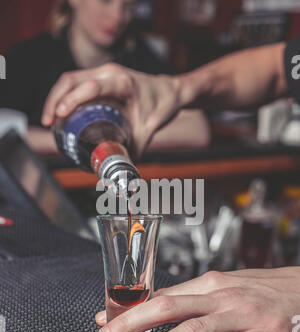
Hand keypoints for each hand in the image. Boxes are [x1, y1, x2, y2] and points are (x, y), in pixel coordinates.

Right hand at [42, 64, 182, 157]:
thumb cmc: (160, 107)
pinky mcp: (99, 77)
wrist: (169, 92)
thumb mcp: (147, 132)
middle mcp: (109, 73)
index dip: (72, 99)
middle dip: (55, 99)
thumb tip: (120, 175)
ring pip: (70, 79)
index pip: (91, 86)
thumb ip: (134, 153)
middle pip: (71, 79)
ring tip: (49, 120)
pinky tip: (59, 112)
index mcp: (122, 82)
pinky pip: (76, 82)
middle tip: (48, 122)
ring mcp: (102, 72)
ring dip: (56, 97)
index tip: (60, 115)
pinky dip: (64, 95)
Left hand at [95, 268, 299, 331]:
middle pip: (169, 307)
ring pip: (195, 327)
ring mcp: (241, 314)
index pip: (161, 295)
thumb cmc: (259, 289)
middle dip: (132, 323)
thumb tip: (157, 306)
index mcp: (208, 284)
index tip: (104, 321)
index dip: (130, 309)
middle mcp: (219, 296)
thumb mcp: (223, 286)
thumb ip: (193, 297)